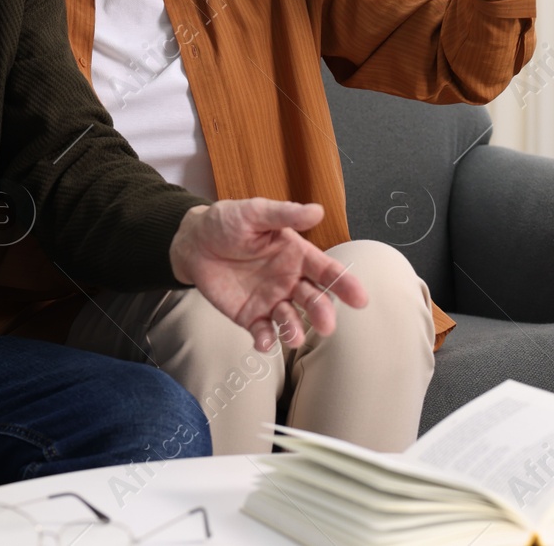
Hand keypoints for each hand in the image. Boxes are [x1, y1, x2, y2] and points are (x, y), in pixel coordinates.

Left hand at [169, 200, 368, 351]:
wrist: (193, 242)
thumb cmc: (227, 222)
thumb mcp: (254, 212)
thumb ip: (284, 214)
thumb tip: (317, 210)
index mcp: (296, 254)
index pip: (326, 271)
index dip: (345, 283)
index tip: (360, 299)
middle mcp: (289, 280)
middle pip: (313, 299)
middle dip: (322, 312)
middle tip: (326, 323)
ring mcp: (271, 300)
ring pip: (291, 320)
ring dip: (296, 329)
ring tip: (294, 336)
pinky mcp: (250, 316)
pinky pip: (263, 332)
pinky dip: (266, 340)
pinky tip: (264, 341)